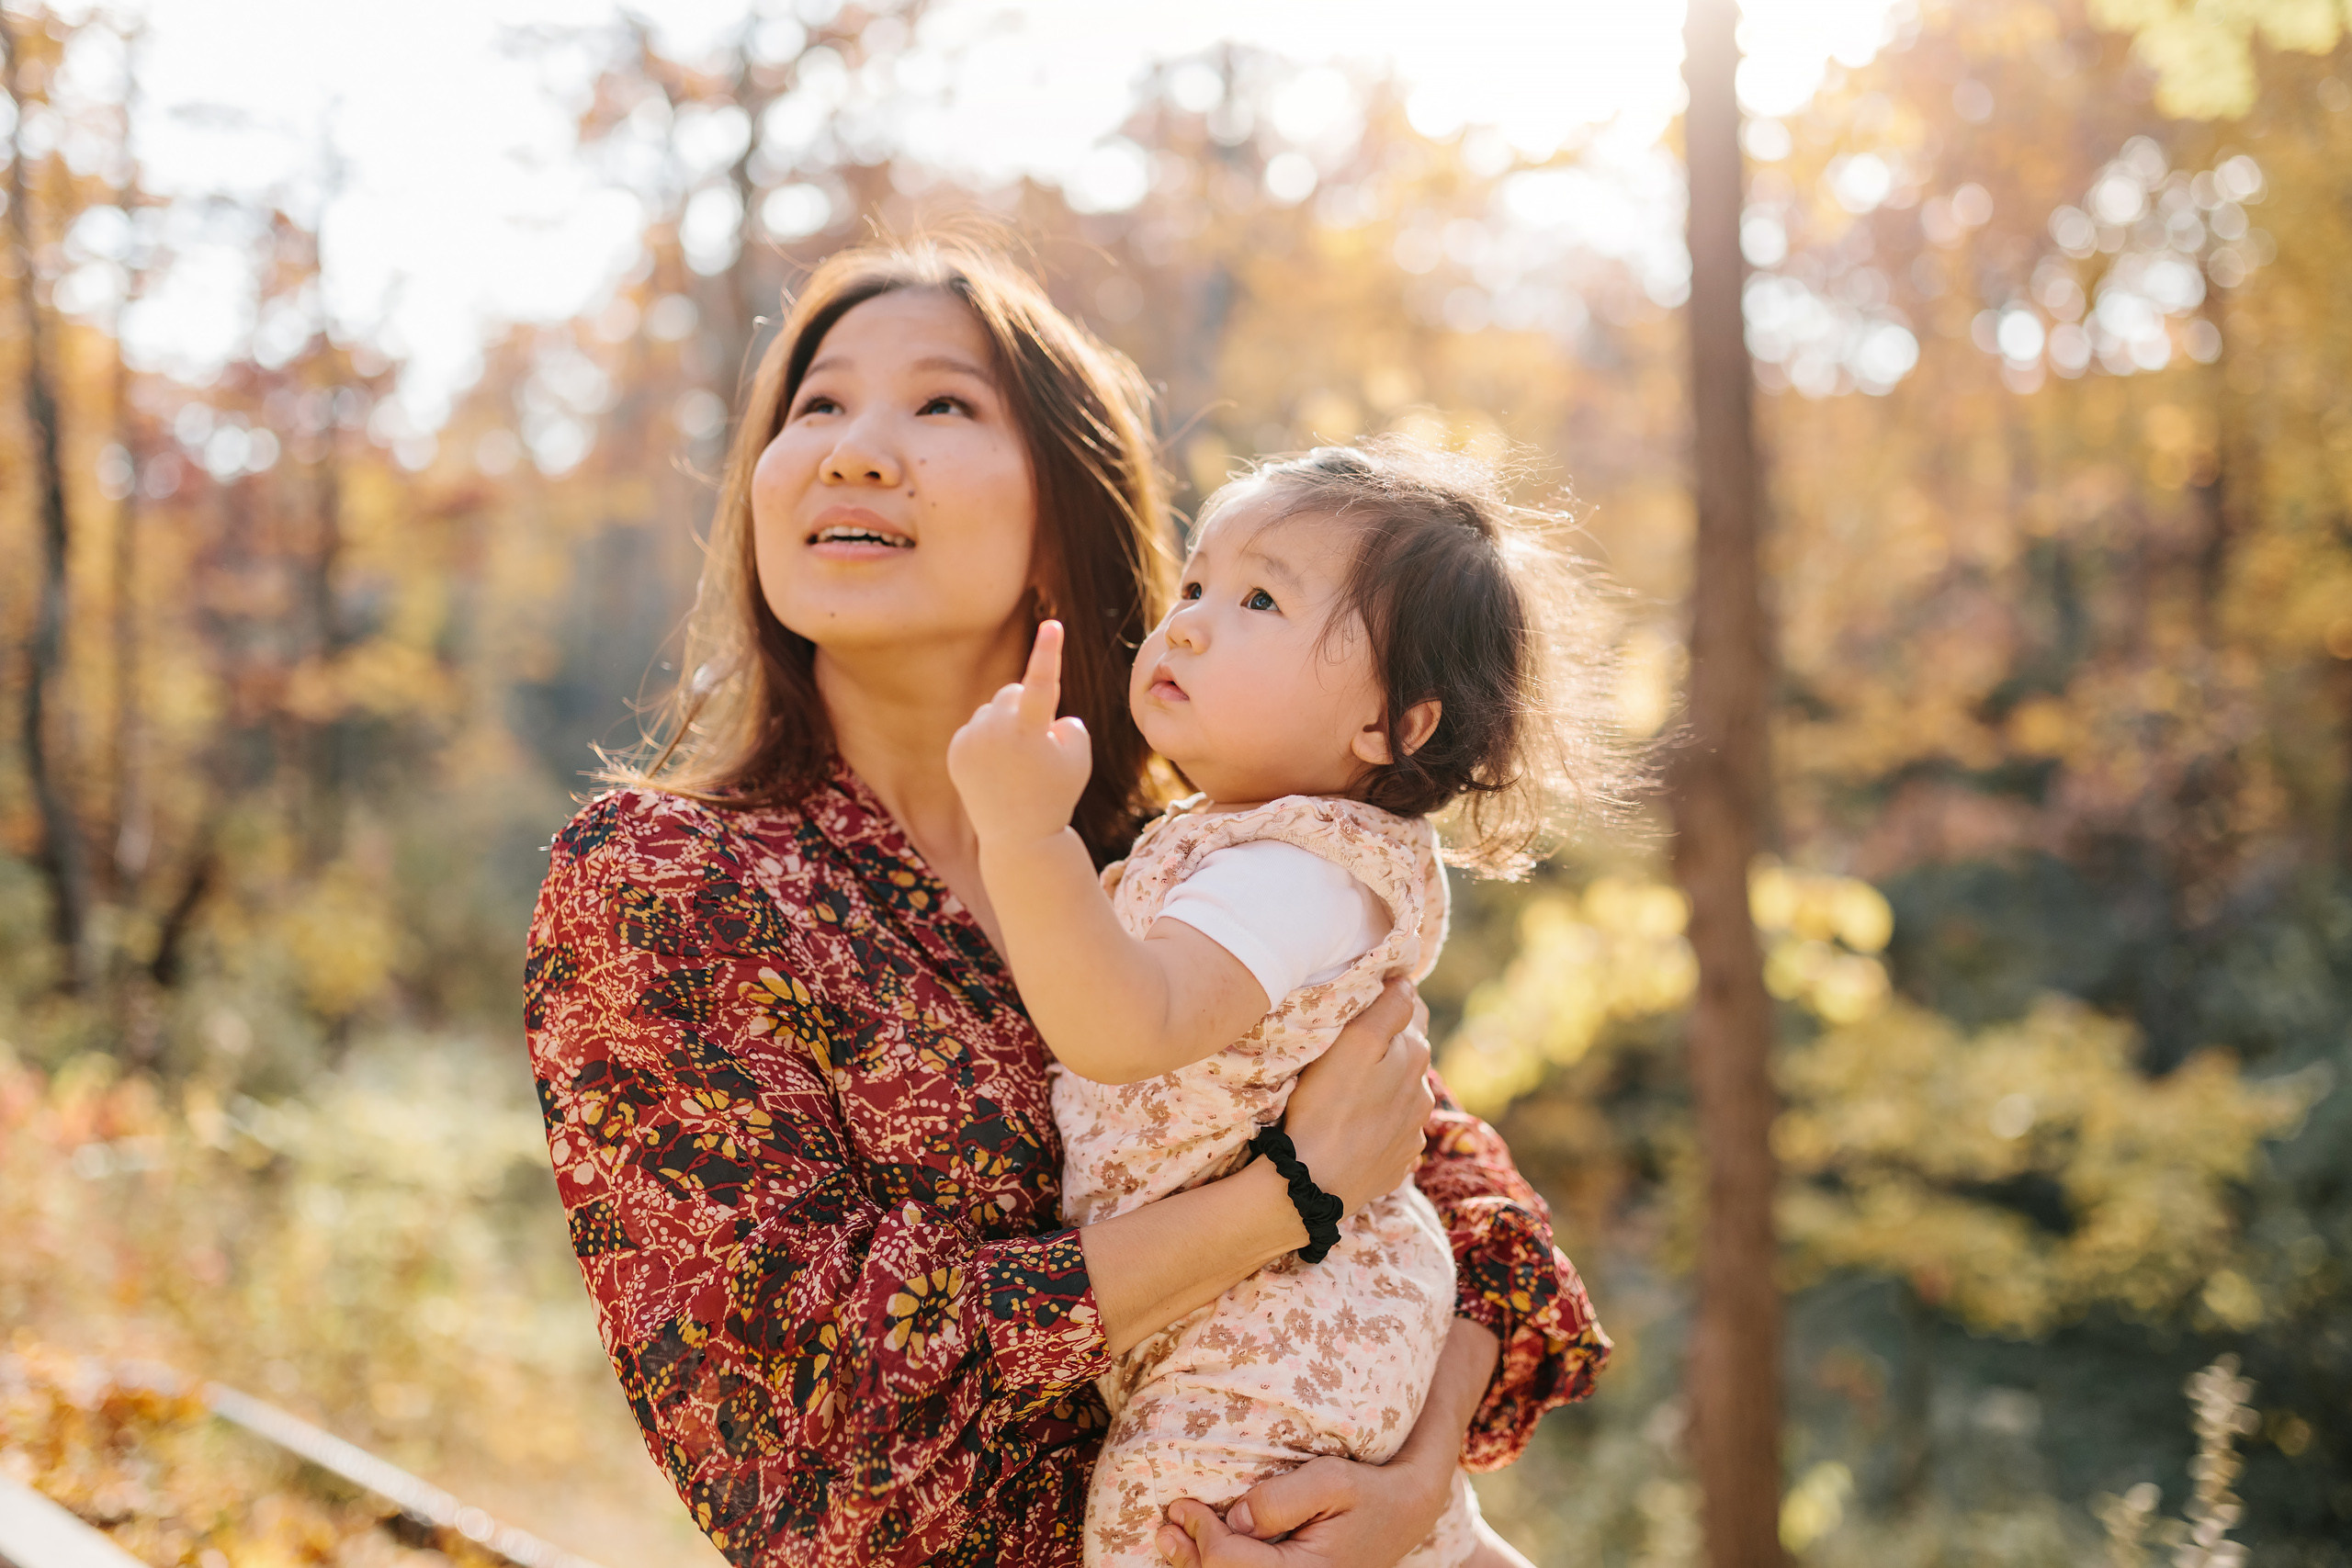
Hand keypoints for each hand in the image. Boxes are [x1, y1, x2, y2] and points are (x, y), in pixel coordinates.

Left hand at [946, 620, 1091, 845]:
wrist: (1018, 836)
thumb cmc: (1057, 793)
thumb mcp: (1079, 757)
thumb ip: (1068, 723)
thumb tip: (1043, 714)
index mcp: (1030, 731)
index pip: (1042, 682)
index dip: (1049, 652)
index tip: (1052, 625)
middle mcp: (995, 731)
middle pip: (1012, 692)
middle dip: (1025, 707)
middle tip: (1037, 745)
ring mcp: (971, 740)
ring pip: (993, 709)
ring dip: (1006, 724)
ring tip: (1014, 763)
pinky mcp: (956, 749)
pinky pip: (977, 727)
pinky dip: (988, 739)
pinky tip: (996, 769)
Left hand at [1154, 1454, 1446, 1567]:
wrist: (1403, 1513)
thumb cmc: (1367, 1491)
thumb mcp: (1330, 1480)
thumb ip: (1280, 1499)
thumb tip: (1235, 1519)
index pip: (1234, 1566)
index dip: (1201, 1537)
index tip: (1181, 1505)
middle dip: (1191, 1558)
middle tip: (1166, 1527)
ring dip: (1197, 1567)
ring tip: (1170, 1539)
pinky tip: (1198, 1554)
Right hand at [1282, 978, 1431, 1215]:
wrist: (1314, 1183)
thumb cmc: (1326, 1107)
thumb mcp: (1353, 1044)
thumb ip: (1388, 1009)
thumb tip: (1409, 983)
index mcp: (1415, 1058)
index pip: (1413, 1011)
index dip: (1391, 1000)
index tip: (1364, 1001)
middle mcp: (1424, 1095)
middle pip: (1408, 1054)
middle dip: (1387, 1046)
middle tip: (1349, 1044)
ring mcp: (1412, 1133)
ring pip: (1402, 1095)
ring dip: (1384, 1086)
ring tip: (1349, 1089)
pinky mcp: (1397, 1163)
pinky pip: (1392, 1132)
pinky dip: (1378, 1123)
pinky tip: (1353, 1125)